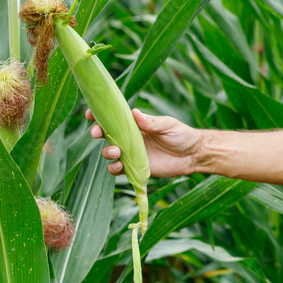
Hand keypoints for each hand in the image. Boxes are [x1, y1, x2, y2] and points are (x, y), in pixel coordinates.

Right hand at [86, 108, 203, 177]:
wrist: (192, 155)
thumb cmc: (181, 135)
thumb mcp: (167, 125)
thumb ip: (151, 122)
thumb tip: (135, 112)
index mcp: (135, 124)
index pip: (114, 118)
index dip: (99, 116)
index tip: (90, 114)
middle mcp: (130, 138)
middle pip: (106, 135)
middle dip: (97, 132)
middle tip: (97, 133)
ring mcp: (131, 154)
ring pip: (109, 152)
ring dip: (107, 152)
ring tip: (116, 151)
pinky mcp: (134, 168)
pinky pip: (118, 169)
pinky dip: (114, 168)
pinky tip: (119, 165)